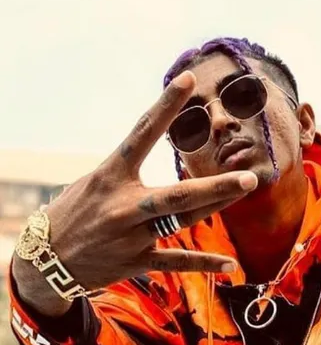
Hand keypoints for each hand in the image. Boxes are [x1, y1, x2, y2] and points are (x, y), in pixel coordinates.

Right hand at [16, 71, 257, 292]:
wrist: (47, 259)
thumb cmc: (74, 213)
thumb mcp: (93, 182)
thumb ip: (127, 171)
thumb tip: (155, 152)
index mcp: (111, 176)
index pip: (141, 135)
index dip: (165, 107)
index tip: (189, 80)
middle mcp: (124, 207)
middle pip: (178, 195)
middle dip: (215, 186)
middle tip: (249, 176)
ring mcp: (132, 237)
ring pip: (183, 222)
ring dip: (216, 205)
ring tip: (246, 187)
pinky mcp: (136, 262)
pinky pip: (176, 263)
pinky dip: (205, 263)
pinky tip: (230, 264)